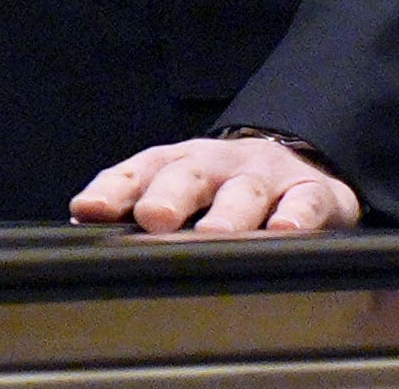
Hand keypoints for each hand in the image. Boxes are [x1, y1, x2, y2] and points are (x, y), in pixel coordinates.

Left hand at [72, 136, 361, 233]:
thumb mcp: (183, 193)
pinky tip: (285, 230)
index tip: (89, 210)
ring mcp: (266, 177)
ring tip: (214, 235)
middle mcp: (219, 165)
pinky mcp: (314, 192)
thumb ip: (136, 206)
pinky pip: (306, 202)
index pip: (140, 171)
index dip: (114, 190)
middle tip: (153, 218)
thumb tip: (84, 226)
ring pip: (244, 192)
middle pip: (189, 174)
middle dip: (169, 195)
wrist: (300, 164)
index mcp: (181, 164)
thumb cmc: (225, 190)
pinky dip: (296, 215)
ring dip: (228, 214)